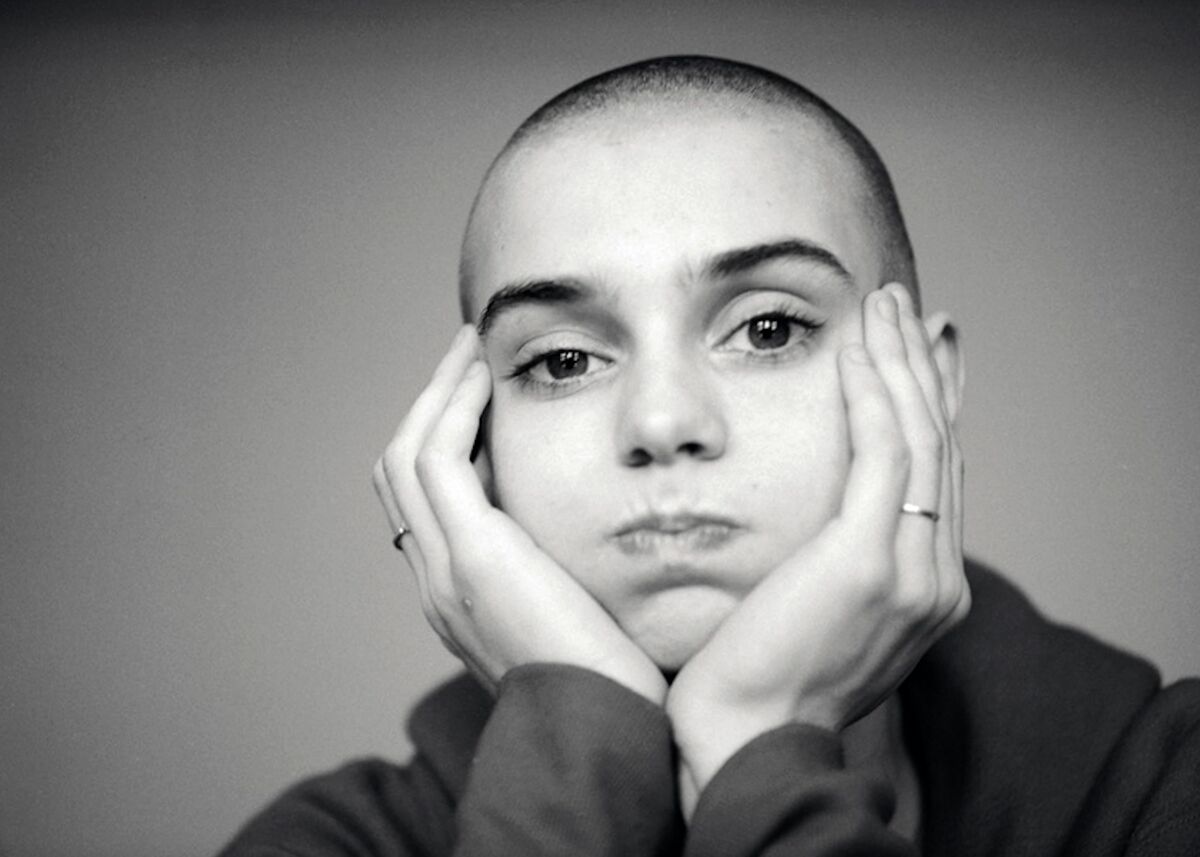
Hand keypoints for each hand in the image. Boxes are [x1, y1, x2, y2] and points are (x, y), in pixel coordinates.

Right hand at [373, 325, 666, 703]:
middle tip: (465, 356)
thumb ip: (559, 566)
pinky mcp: (473, 558)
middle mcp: (436, 580)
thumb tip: (582, 515)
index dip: (443, 439)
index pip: (424, 500)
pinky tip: (482, 376)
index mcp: (457, 593)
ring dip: (435, 394)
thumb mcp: (576, 609)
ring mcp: (445, 570)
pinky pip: (437, 461)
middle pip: (399, 471)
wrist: (608, 730)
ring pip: (405, 457)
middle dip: (429, 406)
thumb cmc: (611, 678)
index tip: (481, 395)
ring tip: (469, 348)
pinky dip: (453, 410)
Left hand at [666, 284, 968, 809]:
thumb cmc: (761, 680)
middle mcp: (935, 577)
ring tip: (884, 304)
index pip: (937, 476)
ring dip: (901, 362)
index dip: (933, 406)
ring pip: (919, 439)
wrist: (747, 740)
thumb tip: (826, 516)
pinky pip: (880, 455)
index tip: (923, 354)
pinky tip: (856, 350)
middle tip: (907, 308)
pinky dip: (872, 395)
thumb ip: (841, 564)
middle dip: (923, 369)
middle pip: (939, 447)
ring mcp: (911, 571)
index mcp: (927, 589)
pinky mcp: (867, 561)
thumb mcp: (818, 614)